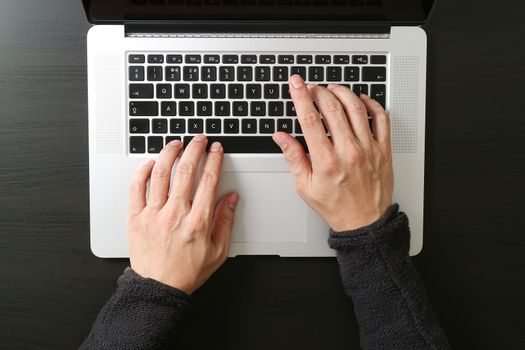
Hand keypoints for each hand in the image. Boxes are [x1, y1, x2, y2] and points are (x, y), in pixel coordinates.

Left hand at [127, 135, 238, 293]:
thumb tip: (231, 199)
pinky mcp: (136, 218)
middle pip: (186, 170)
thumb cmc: (187, 271)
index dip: (214, 159)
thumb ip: (225, 222)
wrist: (158, 288)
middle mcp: (176, 214)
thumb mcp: (218, 251)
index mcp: (198, 221)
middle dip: (195, 149)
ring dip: (170, 153)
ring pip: (161, 174)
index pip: (209, 180)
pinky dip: (143, 172)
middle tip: (199, 140)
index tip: (216, 149)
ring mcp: (154, 214)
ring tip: (176, 143)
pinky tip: (151, 163)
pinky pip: (137, 188)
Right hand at [273, 75, 393, 230]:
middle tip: (312, 87)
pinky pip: (381, 119)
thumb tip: (281, 137)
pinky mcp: (383, 150)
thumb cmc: (336, 206)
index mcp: (326, 161)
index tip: (296, 84)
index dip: (301, 96)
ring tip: (332, 88)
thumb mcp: (305, 186)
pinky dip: (371, 104)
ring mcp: (368, 149)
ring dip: (342, 92)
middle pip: (332, 108)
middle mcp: (348, 151)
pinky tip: (361, 100)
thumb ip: (293, 157)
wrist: (365, 222)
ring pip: (356, 108)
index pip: (310, 119)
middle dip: (319, 91)